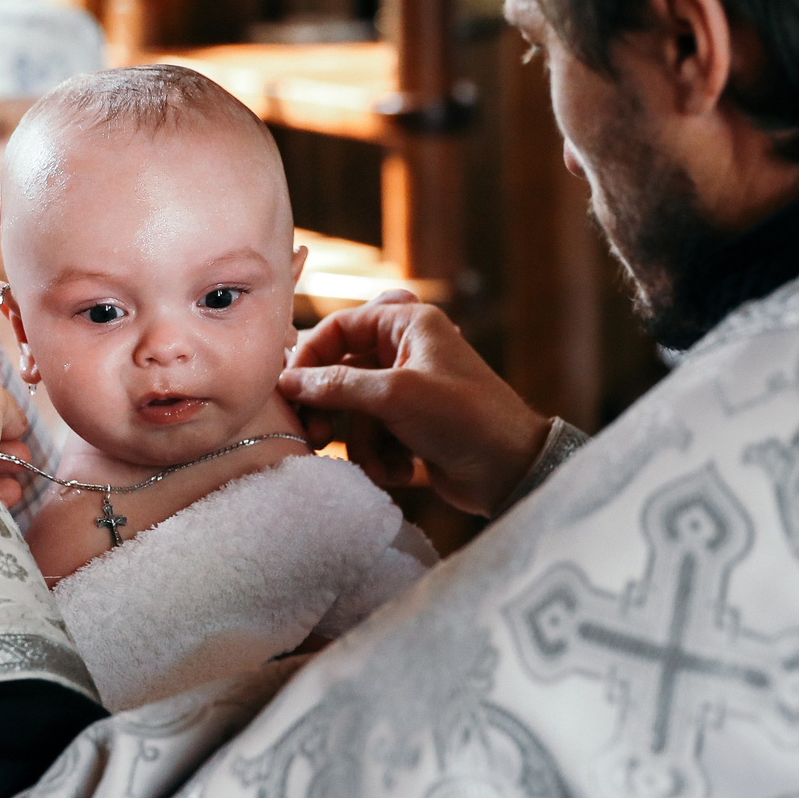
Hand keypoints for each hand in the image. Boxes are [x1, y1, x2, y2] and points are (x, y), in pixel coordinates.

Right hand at [281, 291, 553, 516]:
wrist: (511, 471)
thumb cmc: (464, 418)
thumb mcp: (394, 395)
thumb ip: (337, 385)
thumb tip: (288, 380)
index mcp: (407, 325)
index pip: (339, 328)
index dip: (310, 357)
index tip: (288, 389)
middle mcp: (405, 353)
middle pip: (341, 374)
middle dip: (332, 411)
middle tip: (316, 437)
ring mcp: (408, 393)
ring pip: (355, 414)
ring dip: (365, 445)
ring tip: (383, 465)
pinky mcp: (411, 428)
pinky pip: (373, 438)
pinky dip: (382, 458)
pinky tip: (404, 472)